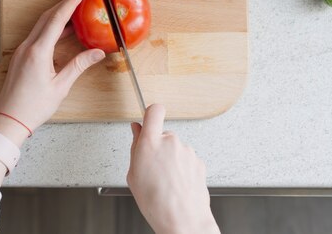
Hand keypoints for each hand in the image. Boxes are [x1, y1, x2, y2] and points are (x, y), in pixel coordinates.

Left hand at [0, 0, 104, 143]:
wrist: (9, 119)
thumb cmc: (32, 107)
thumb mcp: (60, 87)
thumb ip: (79, 66)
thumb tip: (97, 52)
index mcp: (38, 52)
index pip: (57, 19)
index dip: (70, 2)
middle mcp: (28, 47)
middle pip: (48, 17)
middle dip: (65, 2)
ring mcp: (23, 51)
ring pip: (41, 24)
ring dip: (58, 14)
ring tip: (75, 8)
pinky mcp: (21, 56)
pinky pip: (37, 35)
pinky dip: (51, 27)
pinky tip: (63, 30)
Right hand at [127, 104, 219, 233]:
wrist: (183, 220)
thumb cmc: (157, 202)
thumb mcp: (133, 174)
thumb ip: (135, 147)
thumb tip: (137, 131)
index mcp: (151, 142)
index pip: (154, 110)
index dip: (150, 113)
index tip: (148, 118)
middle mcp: (171, 142)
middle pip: (163, 134)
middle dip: (158, 146)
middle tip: (152, 167)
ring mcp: (187, 151)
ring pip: (175, 148)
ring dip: (170, 159)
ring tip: (165, 181)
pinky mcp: (198, 161)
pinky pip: (186, 159)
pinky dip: (182, 168)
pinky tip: (176, 184)